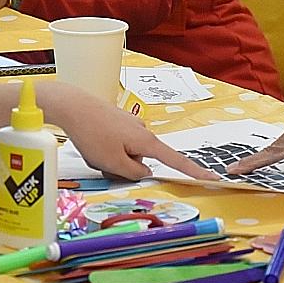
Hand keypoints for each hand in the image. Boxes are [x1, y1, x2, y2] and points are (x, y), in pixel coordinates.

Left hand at [48, 84, 218, 180]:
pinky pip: (117, 143)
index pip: (175, 160)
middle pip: (142, 160)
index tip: (211, 177)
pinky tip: (91, 141)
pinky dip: (106, 148)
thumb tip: (146, 171)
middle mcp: (142, 130)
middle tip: (103, 163)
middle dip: (124, 168)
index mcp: (146, 142)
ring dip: (112, 158)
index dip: (193, 171)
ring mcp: (130, 124)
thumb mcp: (113, 163)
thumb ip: (134, 173)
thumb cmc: (93, 135)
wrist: (72, 105)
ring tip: (93, 150)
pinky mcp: (117, 121)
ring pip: (126, 153)